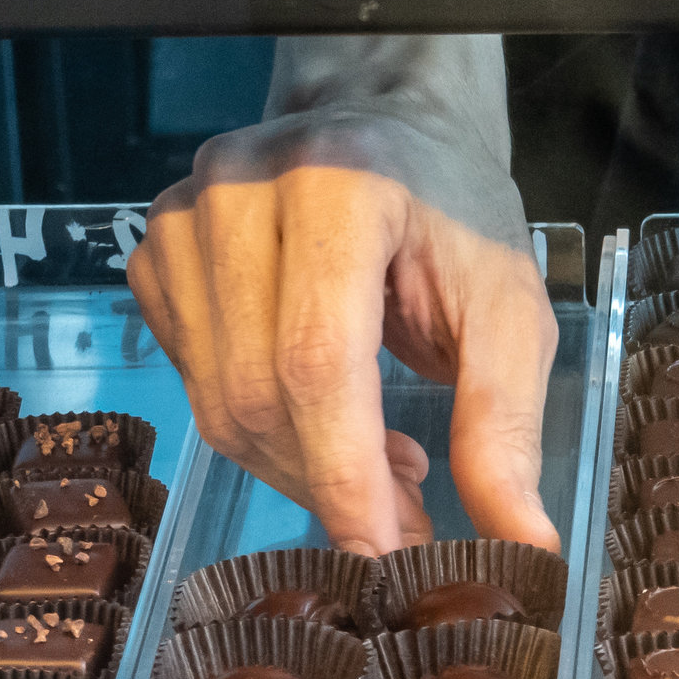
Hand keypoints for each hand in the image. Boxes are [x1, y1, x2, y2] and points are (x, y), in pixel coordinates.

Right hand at [129, 116, 560, 556]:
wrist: (393, 125)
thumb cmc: (456, 210)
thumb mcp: (508, 306)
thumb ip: (505, 423)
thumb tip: (520, 546)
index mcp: (339, 184)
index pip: (318, 359)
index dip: (346, 472)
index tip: (387, 553)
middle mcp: (241, 191)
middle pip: (258, 390)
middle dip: (330, 481)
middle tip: (404, 516)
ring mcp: (184, 219)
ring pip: (218, 404)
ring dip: (298, 465)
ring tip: (378, 460)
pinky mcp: (157, 254)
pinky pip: (193, 384)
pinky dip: (258, 429)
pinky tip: (322, 416)